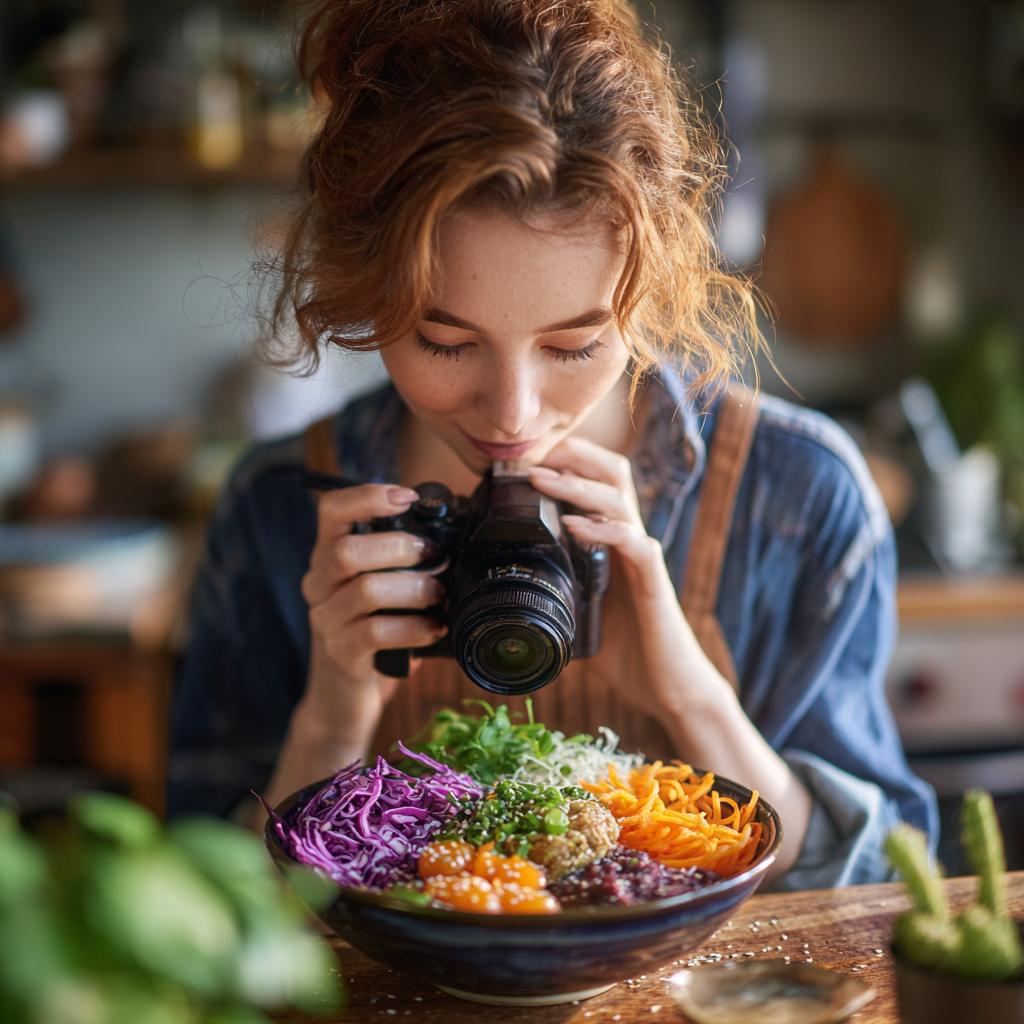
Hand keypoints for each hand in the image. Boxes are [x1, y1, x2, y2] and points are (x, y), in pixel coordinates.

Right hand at [297, 483, 448, 744]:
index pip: (331, 510)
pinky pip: (376, 632)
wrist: (343, 701)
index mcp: (328, 558)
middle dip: (401, 548)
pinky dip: (414, 627)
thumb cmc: (374, 636)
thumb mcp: (382, 591)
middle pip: (347, 550)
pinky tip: (434, 629)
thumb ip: (399, 562)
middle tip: (436, 557)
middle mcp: (319, 585)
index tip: (407, 496)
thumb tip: (453, 533)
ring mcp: (325, 621)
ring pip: (366, 590)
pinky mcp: (341, 654)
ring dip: (415, 589)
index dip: (367, 496)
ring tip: (440, 595)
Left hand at [528, 438, 812, 880]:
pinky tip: (574, 527)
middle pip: (612, 472)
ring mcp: (643, 558)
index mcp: (610, 542)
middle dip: (573, 455)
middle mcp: (629, 540)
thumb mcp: (575, 615)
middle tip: (530, 455)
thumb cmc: (625, 652)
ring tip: (540, 480)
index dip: (564, 462)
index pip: (594, 481)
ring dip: (577, 485)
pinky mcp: (653, 583)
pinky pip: (633, 543)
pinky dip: (603, 530)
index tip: (522, 458)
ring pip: (619, 500)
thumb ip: (550, 594)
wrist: (668, 689)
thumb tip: (499, 597)